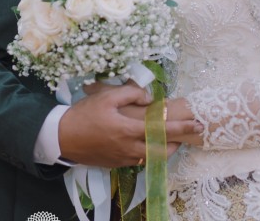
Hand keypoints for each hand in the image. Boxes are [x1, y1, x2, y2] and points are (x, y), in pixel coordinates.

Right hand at [59, 87, 203, 165]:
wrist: (61, 137)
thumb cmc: (84, 114)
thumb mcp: (106, 97)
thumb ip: (130, 93)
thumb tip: (149, 98)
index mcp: (128, 130)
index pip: (162, 130)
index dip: (182, 128)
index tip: (198, 124)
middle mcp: (128, 148)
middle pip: (162, 151)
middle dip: (177, 144)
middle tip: (185, 135)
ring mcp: (122, 158)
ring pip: (151, 159)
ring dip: (163, 150)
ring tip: (169, 140)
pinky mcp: (115, 164)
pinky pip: (138, 161)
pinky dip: (147, 154)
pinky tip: (146, 145)